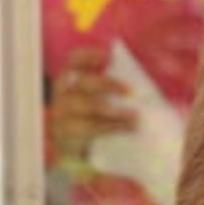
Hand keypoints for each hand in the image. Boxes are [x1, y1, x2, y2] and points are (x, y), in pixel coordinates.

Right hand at [45, 46, 138, 165]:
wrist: (77, 148)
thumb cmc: (94, 117)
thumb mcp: (101, 99)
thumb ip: (112, 88)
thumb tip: (142, 83)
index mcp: (71, 77)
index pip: (74, 59)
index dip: (90, 56)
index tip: (110, 58)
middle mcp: (63, 90)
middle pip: (82, 81)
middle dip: (107, 84)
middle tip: (130, 91)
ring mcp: (61, 111)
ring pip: (85, 105)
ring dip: (113, 110)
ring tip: (134, 116)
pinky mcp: (65, 131)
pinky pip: (88, 127)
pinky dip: (110, 126)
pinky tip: (126, 128)